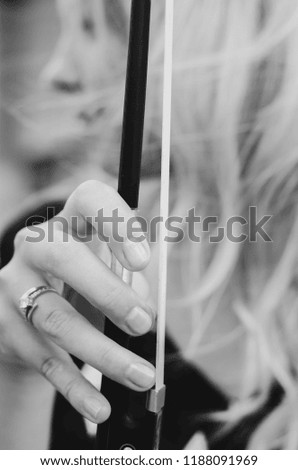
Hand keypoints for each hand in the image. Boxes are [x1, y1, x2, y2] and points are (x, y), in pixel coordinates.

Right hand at [0, 180, 154, 424]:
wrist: (31, 307)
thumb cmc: (84, 280)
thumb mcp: (108, 268)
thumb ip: (131, 281)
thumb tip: (145, 312)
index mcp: (71, 220)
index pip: (90, 199)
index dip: (116, 223)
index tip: (143, 261)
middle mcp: (35, 244)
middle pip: (63, 257)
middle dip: (107, 292)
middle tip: (145, 324)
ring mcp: (13, 284)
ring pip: (54, 318)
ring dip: (102, 351)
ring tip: (140, 374)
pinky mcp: (3, 324)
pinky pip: (42, 358)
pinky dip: (75, 386)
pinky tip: (100, 406)